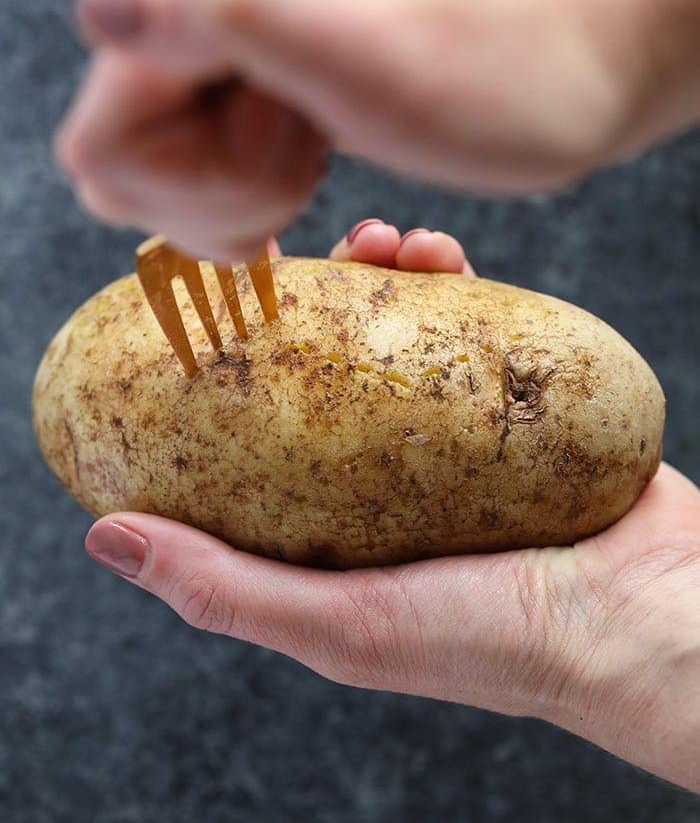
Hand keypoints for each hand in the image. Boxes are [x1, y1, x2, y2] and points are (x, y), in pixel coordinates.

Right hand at [54, 0, 699, 261]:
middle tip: (320, 164)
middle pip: (127, 160)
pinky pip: (216, 162)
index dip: (197, 188)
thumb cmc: (523, 68)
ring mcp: (237, 27)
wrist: (609, 44)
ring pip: (170, 173)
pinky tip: (323, 174)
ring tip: (330, 155)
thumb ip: (234, 19)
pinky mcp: (271, 64)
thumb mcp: (384, 61)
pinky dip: (264, 196)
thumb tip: (100, 10)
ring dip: (248, 200)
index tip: (299, 162)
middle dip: (222, 198)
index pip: (105, 140)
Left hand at [84, 222, 699, 793]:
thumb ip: (227, 590)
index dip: (225, 365)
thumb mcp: (345, 627)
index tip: (197, 303)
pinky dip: (451, 281)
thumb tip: (108, 539)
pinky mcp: (519, 401)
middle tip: (293, 255)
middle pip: (325, 365)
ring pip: (397, 332)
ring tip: (382, 242)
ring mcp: (455, 431)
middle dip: (305, 302)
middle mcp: (387, 472)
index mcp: (334, 522)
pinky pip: (476, 322)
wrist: (651, 620)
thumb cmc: (499, 645)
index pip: (256, 430)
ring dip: (377, 276)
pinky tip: (437, 254)